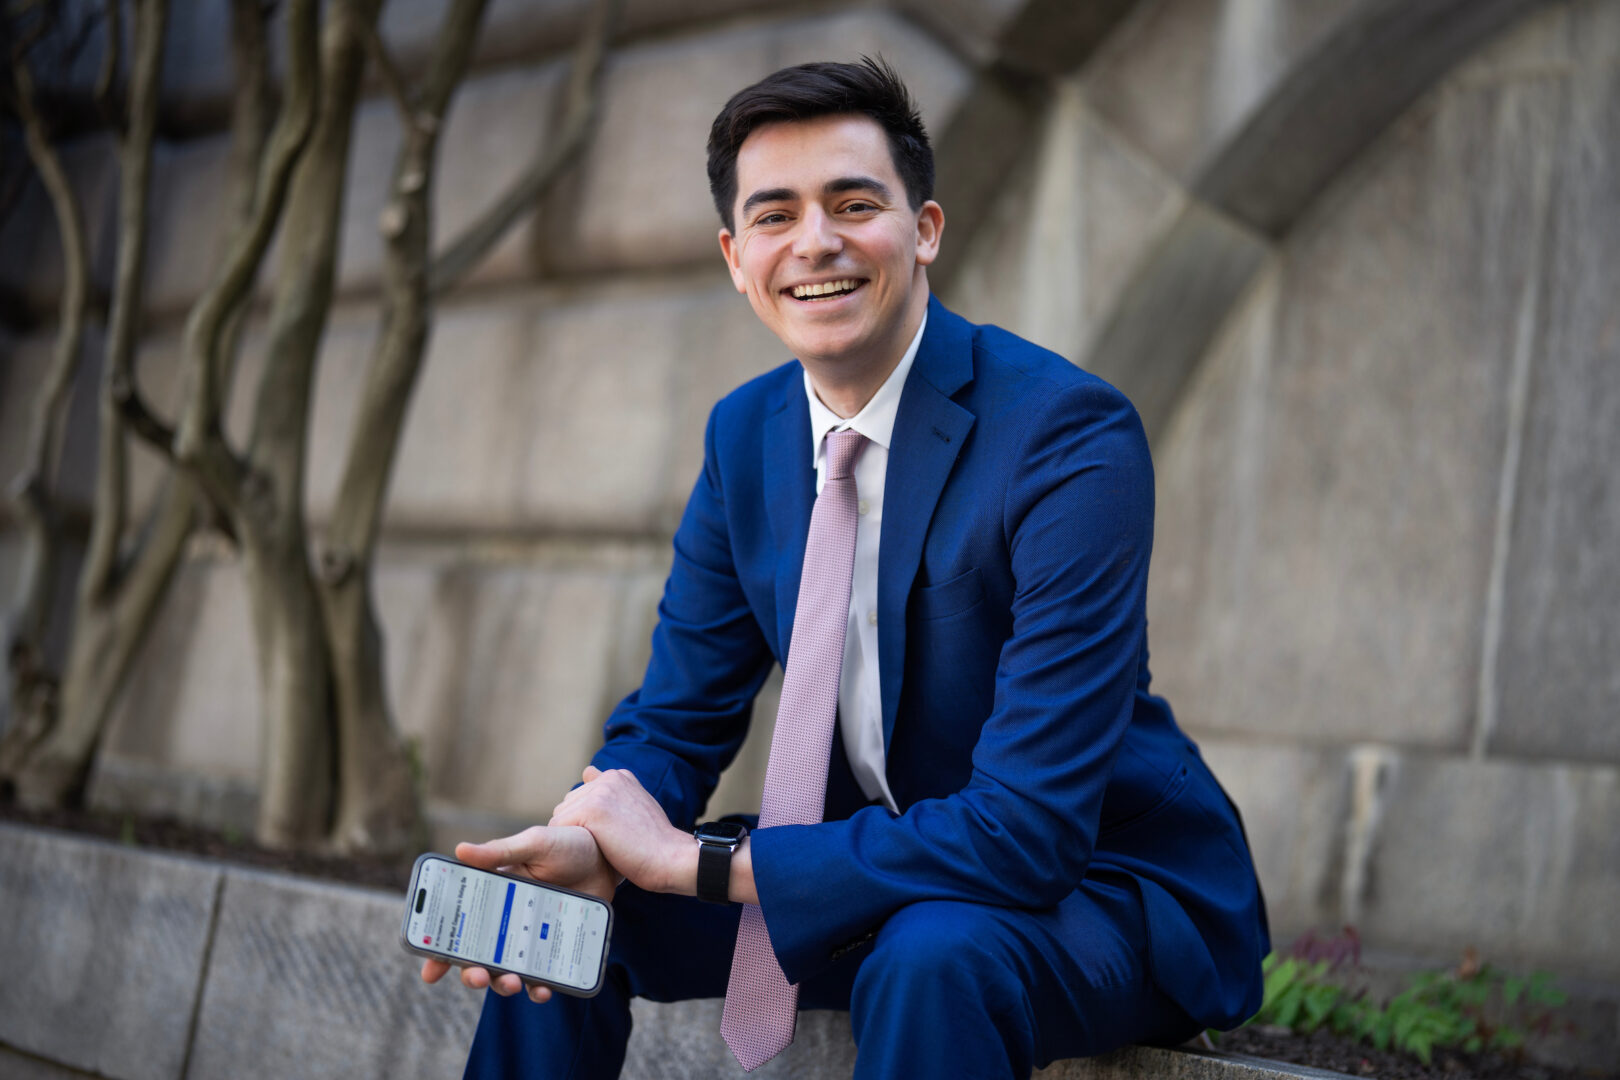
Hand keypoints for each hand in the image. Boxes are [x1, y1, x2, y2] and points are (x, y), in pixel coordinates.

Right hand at [418, 824, 618, 1003]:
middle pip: (478, 957)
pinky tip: (542, 989)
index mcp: (493, 896)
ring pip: (506, 971)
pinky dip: (539, 988)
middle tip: (476, 976)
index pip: (458, 927)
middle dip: (471, 974)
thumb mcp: (534, 844)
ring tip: (511, 982)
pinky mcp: (555, 947)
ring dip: (502, 984)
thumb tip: (460, 851)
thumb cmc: (567, 844)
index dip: (439, 951)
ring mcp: (531, 937)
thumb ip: (500, 851)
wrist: (608, 855)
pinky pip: (542, 976)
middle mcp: (507, 921)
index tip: (429, 972)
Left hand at [550, 767, 696, 895]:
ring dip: (573, 837)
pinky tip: (591, 852)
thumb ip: (612, 791)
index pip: (580, 797)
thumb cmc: (654, 842)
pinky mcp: (592, 810)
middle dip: (577, 828)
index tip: (611, 834)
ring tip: (602, 847)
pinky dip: (568, 846)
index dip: (588, 821)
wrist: (670, 858)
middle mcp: (608, 778)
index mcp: (618, 776)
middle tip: (607, 843)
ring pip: (560, 817)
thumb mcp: (635, 806)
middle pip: (567, 806)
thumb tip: (587, 771)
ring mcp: (600, 792)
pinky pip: (558, 829)